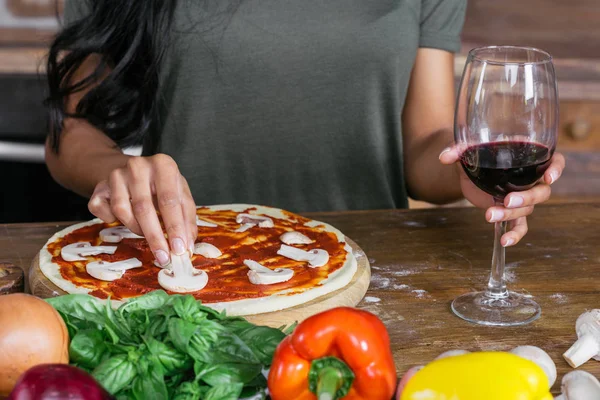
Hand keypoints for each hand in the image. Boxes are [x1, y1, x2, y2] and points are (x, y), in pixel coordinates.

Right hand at [88, 154, 197, 265]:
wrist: (133, 171)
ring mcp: (116, 175)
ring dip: (137, 229)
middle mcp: (138, 166)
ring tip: (146, 232)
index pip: (169, 200)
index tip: (179, 249)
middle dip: (155, 237)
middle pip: (144, 208)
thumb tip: (187, 246)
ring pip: (122, 211)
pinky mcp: (99, 186)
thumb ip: (186, 219)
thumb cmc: (163, 186)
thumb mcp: (181, 195)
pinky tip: (124, 219)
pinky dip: (112, 221)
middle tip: (163, 257)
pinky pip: (102, 211)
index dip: (174, 227)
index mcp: (163, 165)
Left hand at [439, 147, 565, 246]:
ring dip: (509, 214)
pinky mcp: (510, 211)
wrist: (466, 170)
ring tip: (488, 215)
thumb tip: (444, 157)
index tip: (548, 177)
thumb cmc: (475, 153)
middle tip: (507, 200)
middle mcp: (530, 178)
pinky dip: (514, 234)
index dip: (556, 169)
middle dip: (527, 198)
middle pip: (541, 191)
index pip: (554, 161)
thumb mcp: (467, 150)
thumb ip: (457, 150)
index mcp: (528, 158)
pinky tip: (504, 241)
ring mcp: (522, 197)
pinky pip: (520, 225)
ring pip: (527, 210)